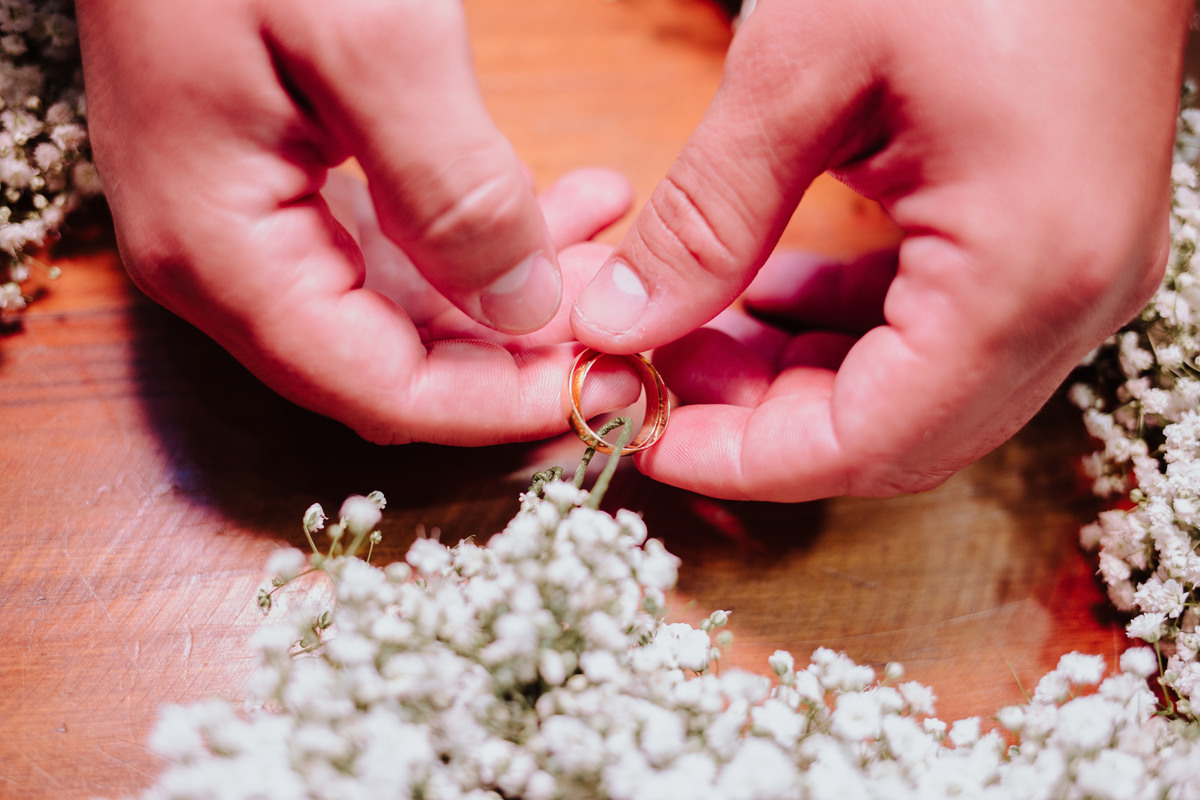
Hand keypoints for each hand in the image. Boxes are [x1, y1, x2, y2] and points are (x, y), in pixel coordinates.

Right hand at [76, 0, 630, 444]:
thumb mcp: (372, 42)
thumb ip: (453, 192)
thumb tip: (526, 313)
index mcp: (225, 256)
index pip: (381, 392)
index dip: (502, 407)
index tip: (606, 381)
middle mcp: (227, 265)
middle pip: (397, 365)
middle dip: (522, 349)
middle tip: (628, 310)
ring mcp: (249, 225)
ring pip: (408, 310)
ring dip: (516, 289)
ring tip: (606, 229)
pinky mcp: (280, 181)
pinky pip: (395, 248)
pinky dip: (482, 237)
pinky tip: (560, 200)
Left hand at [571, 0, 1191, 500]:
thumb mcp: (803, 67)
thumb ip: (707, 214)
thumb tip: (619, 322)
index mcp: (1024, 271)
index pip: (868, 440)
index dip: (744, 462)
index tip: (645, 441)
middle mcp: (1071, 299)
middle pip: (892, 434)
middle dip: (760, 424)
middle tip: (657, 376)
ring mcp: (1073, 276)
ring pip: (910, 392)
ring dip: (794, 379)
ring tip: (689, 333)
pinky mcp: (1052, 244)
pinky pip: (935, 332)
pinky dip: (841, 331)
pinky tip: (761, 291)